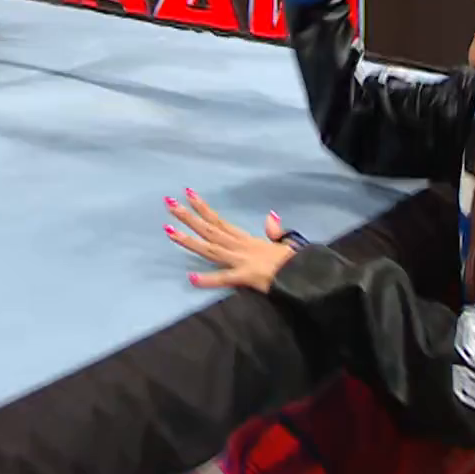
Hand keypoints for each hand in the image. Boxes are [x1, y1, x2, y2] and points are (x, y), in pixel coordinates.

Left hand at [163, 188, 297, 292]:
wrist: (305, 273)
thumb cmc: (295, 261)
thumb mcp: (284, 243)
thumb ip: (275, 231)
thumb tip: (271, 216)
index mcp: (246, 239)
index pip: (219, 220)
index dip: (203, 207)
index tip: (188, 193)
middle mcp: (239, 246)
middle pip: (209, 229)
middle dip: (188, 216)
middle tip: (169, 202)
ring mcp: (241, 260)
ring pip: (210, 248)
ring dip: (189, 240)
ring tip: (168, 230)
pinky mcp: (246, 277)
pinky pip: (225, 278)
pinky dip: (208, 279)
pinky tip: (191, 278)